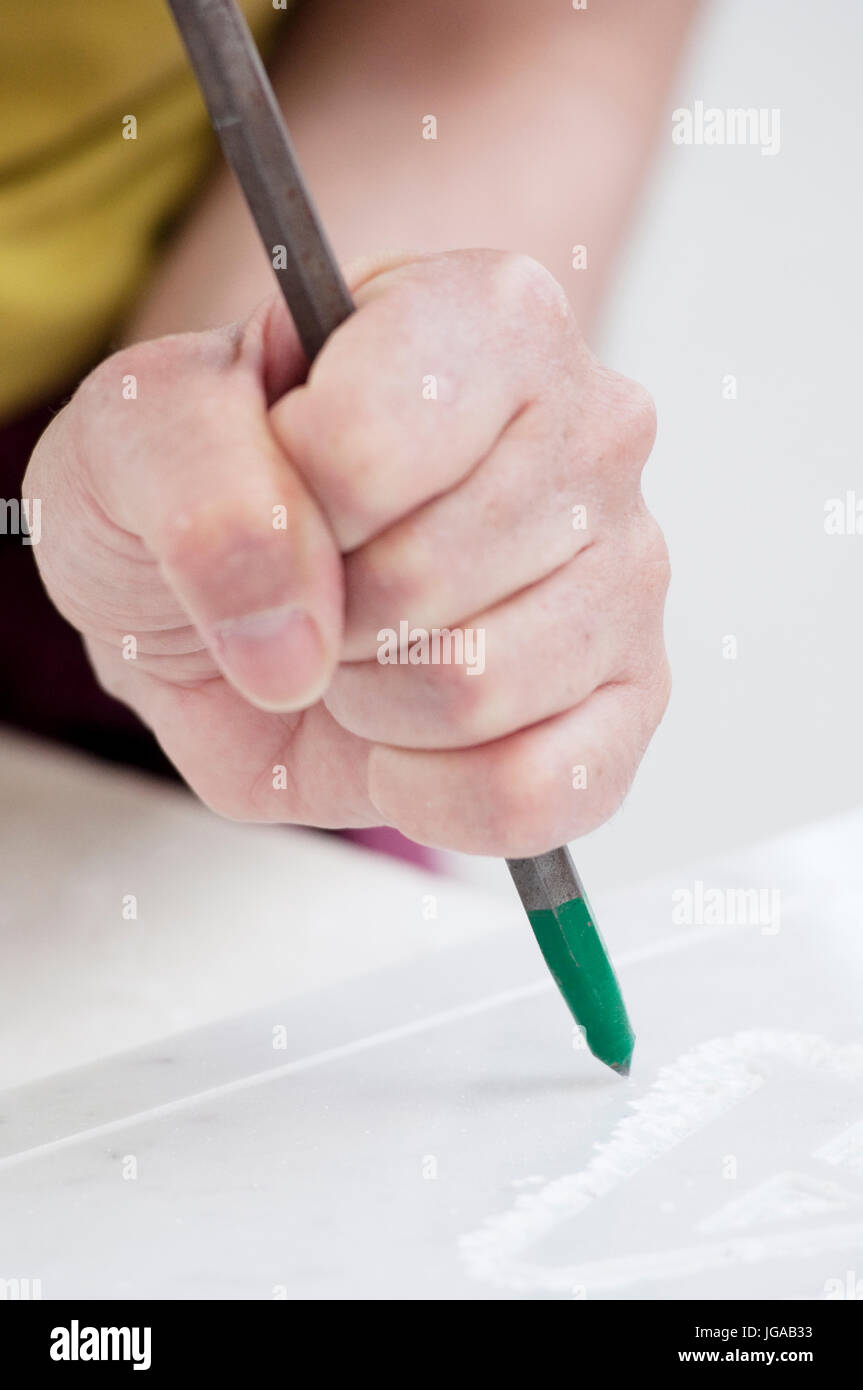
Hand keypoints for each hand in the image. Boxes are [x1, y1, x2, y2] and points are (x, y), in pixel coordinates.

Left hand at [25, 250, 669, 854]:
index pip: (372, 444)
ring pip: (477, 690)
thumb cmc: (208, 491)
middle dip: (325, 615)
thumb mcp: (134, 435)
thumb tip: (292, 640)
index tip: (274, 491)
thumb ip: (196, 486)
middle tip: (321, 586)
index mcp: (487, 316)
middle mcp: (592, 431)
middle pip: (427, 578)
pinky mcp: (630, 701)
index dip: (284, 506)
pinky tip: (406, 740)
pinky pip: (533, 793)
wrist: (224, 594)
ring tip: (365, 650)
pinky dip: (430, 793)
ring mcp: (625, 572)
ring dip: (370, 701)